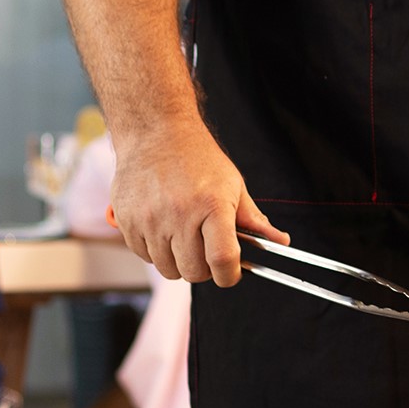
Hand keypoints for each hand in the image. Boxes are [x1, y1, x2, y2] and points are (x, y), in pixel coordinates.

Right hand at [108, 116, 287, 284]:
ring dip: (179, 261)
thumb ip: (254, 219)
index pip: (222, 260)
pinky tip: (163, 228)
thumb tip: (281, 241)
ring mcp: (149, 220)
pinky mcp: (127, 222)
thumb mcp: (233, 184)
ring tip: (184, 235)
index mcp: (211, 205)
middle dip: (205, 269)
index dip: (230, 275)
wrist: (155, 132)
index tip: (231, 273)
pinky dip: (156, 251)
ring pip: (168, 270)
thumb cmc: (197, 158)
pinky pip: (145, 257)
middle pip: (194, 272)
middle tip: (207, 250)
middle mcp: (179, 214)